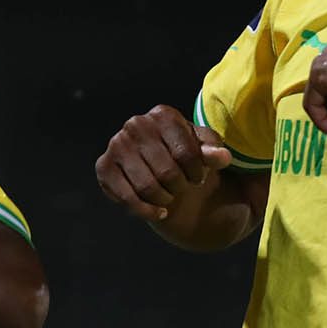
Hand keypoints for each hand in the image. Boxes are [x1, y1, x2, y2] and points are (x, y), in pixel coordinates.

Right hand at [96, 105, 232, 221]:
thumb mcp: (204, 149)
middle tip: (182, 187)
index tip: (199, 177)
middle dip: (180, 187)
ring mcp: (116, 144)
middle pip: (167, 173)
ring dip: (165, 199)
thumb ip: (214, 151)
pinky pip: (127, 198)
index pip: (187, 153)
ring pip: (147, 188)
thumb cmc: (185, 154)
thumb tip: (222, 157)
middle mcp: (136, 124)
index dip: (198, 173)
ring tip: (169, 196)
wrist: (157, 163)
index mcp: (163, 115)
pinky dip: (147, 212)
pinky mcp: (103, 167)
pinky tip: (159, 212)